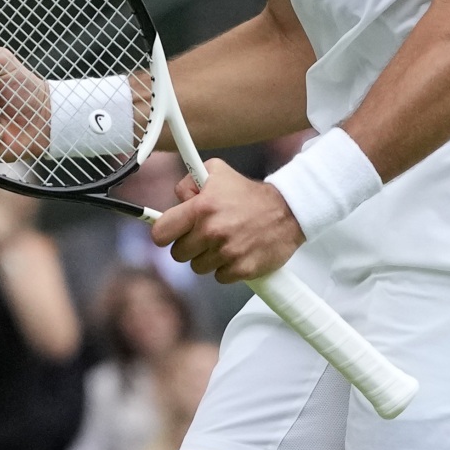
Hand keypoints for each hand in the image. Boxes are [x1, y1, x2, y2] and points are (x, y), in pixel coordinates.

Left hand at [150, 158, 302, 282]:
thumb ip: (189, 182)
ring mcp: (227, 253)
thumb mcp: (215, 173)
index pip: (161, 233)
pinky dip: (226, 268)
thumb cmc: (249, 194)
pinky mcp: (242, 269)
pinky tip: (236, 251)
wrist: (288, 211)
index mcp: (201, 208)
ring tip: (224, 241)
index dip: (165, 233)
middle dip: (189, 245)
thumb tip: (177, 199)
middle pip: (178, 254)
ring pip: (198, 267)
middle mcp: (212, 231)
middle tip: (204, 234)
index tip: (171, 232)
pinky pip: (220, 277)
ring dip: (208, 257)